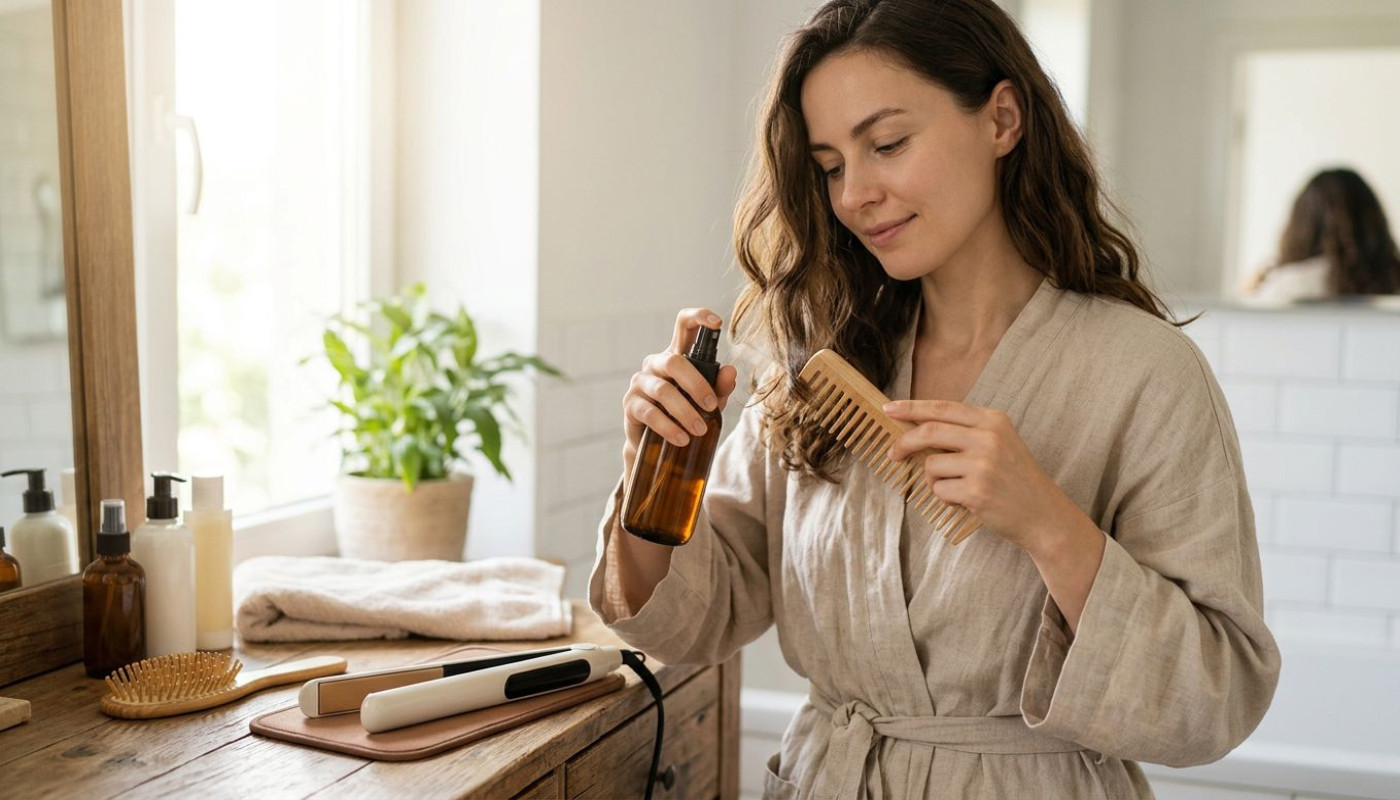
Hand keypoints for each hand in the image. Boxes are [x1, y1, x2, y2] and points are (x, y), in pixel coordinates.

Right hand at [622, 308, 738, 455]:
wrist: (658, 445)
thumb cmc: (685, 415)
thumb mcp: (708, 401)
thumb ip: (720, 386)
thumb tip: (730, 372)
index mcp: (677, 356)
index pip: (683, 325)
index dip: (698, 317)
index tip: (717, 323)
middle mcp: (656, 364)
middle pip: (674, 362)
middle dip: (697, 384)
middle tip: (711, 405)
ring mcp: (640, 382)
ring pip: (663, 390)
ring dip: (685, 412)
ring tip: (700, 430)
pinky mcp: (630, 404)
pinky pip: (650, 413)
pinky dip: (669, 427)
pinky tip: (682, 439)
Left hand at [884, 399, 1079, 551]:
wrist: (1044, 515)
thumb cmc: (1016, 480)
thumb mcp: (1000, 443)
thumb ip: (966, 433)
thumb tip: (917, 428)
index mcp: (993, 421)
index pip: (943, 408)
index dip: (912, 407)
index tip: (889, 408)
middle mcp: (988, 438)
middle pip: (929, 432)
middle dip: (904, 443)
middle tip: (893, 454)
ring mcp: (983, 465)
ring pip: (932, 466)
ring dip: (935, 481)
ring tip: (959, 489)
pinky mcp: (976, 492)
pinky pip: (940, 491)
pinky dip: (946, 499)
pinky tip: (967, 502)